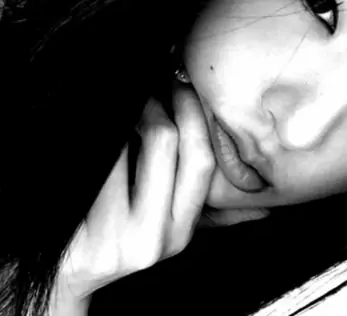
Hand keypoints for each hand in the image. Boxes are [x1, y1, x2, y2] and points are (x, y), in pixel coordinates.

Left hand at [56, 84, 215, 301]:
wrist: (62, 279)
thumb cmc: (114, 242)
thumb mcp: (166, 230)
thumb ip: (216, 218)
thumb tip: (266, 208)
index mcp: (180, 230)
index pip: (201, 159)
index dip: (193, 113)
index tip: (182, 84)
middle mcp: (153, 238)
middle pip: (166, 140)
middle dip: (155, 102)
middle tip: (146, 88)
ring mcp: (114, 241)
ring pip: (122, 144)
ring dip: (123, 115)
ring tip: (119, 106)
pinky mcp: (78, 240)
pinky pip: (93, 164)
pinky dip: (93, 133)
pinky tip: (91, 128)